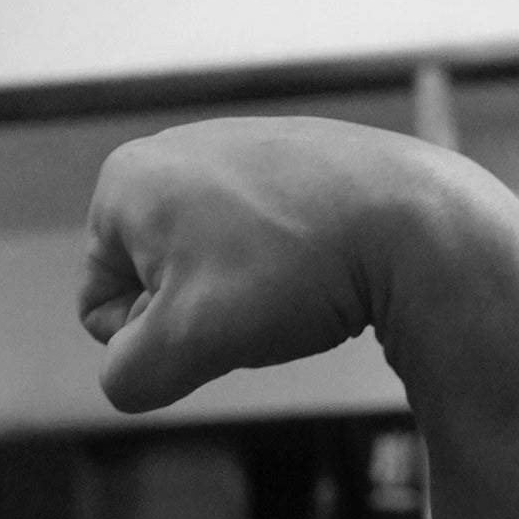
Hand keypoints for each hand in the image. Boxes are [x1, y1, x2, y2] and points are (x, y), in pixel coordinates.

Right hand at [77, 116, 518, 412]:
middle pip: (156, 280)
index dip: (153, 338)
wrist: (419, 224)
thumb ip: (125, 376)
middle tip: (257, 303)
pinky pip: (262, 235)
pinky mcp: (293, 150)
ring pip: (210, 262)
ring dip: (241, 292)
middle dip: (198, 310)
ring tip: (295, 283)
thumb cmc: (291, 276)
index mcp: (125, 181)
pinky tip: (323, 261)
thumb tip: (129, 372)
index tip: (214, 319)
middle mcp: (172, 147)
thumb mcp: (182, 349)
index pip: (100, 307)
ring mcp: (237, 142)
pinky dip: (284, 261)